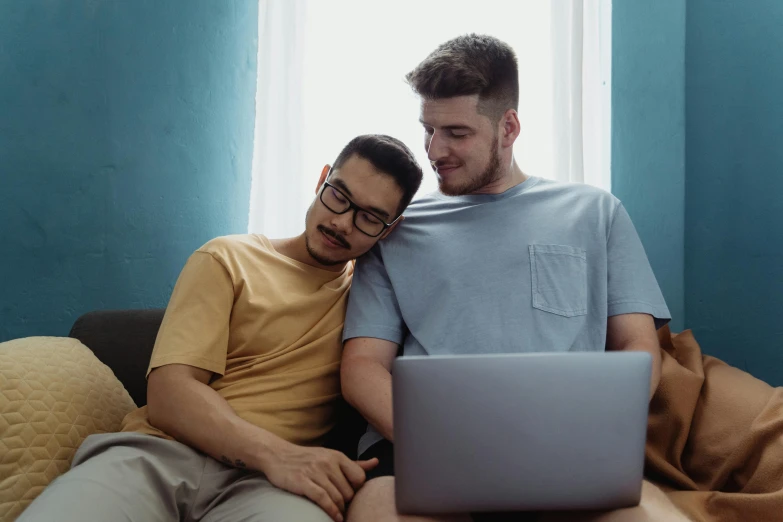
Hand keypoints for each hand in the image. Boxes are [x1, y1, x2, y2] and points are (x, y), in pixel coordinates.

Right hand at [261, 441, 378, 521]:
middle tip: (343, 507)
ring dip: (340, 510)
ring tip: (339, 515)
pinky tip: (335, 517)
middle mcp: (328, 462)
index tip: (351, 495)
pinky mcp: (303, 482)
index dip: (357, 489)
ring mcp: (315, 472)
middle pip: (348, 491)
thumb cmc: (307, 458)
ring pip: (337, 497)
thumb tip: (375, 462)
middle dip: (347, 502)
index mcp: (337, 456)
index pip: (359, 477)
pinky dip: (331, 511)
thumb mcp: (331, 457)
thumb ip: (354, 463)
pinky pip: (323, 499)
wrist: (277, 455)